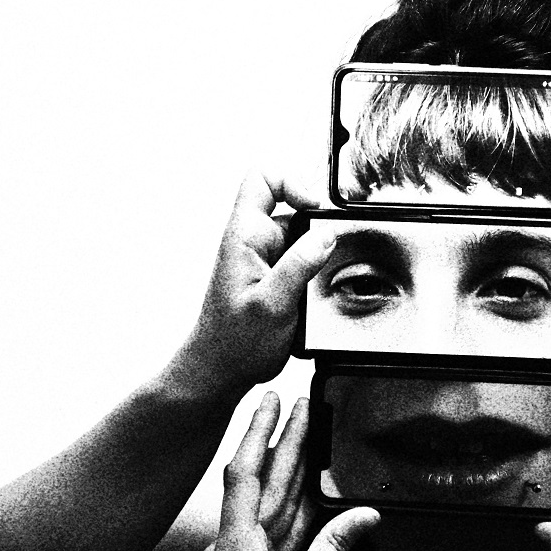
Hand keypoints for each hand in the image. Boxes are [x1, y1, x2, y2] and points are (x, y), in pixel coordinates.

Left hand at [167, 172, 332, 399]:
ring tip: (320, 281)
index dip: (293, 183)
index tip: (316, 210)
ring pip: (300, 235)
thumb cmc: (234, 344)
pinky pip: (301, 259)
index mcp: (244, 237)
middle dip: (316, 225)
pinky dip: (314, 271)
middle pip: (290, 206)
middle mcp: (253, 242)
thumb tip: (326, 235)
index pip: (263, 179)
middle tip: (330, 252)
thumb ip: (299, 266)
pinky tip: (315, 295)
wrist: (219, 372)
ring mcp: (263, 259)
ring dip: (317, 253)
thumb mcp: (273, 305)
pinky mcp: (273, 277)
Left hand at [206, 393, 378, 550]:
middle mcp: (235, 550)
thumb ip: (336, 547)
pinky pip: (281, 530)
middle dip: (280, 440)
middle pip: (261, 481)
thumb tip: (365, 514)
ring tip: (305, 427)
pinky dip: (297, 504)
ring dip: (289, 466)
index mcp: (236, 548)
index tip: (269, 398)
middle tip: (297, 400)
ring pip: (272, 502)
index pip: (245, 474)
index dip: (258, 431)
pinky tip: (310, 480)